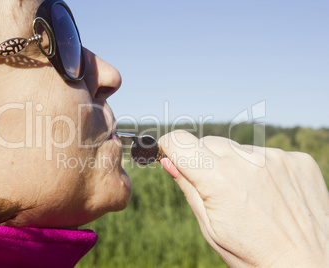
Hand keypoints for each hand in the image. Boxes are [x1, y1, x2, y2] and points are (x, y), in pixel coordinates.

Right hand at [158, 130, 328, 266]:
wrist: (311, 267)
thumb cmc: (255, 255)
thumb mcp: (211, 228)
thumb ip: (188, 188)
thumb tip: (168, 161)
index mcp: (220, 180)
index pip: (180, 142)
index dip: (169, 146)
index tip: (169, 152)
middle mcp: (249, 161)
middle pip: (209, 143)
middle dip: (203, 160)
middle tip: (215, 188)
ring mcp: (277, 158)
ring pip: (238, 148)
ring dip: (234, 164)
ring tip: (247, 195)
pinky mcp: (298, 160)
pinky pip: (266, 154)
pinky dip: (261, 168)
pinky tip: (269, 193)